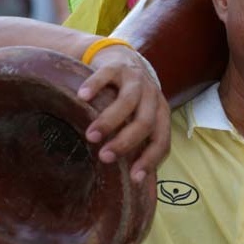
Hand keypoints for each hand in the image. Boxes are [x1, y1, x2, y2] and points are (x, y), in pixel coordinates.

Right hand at [77, 45, 170, 183]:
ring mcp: (135, 79)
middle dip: (125, 142)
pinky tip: (81, 97)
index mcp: (161, 112)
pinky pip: (107, 75)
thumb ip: (137, 141)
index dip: (151, 160)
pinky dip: (94, 86)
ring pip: (128, 101)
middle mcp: (152, 95)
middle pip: (145, 122)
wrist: (120, 58)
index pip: (162, 139)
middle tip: (103, 157)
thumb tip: (131, 185)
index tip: (134, 179)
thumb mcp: (138, 117)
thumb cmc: (127, 99)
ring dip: (110, 120)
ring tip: (91, 135)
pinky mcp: (116, 65)